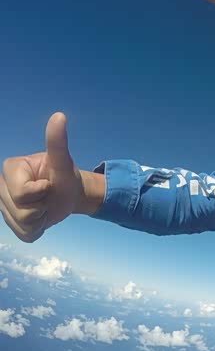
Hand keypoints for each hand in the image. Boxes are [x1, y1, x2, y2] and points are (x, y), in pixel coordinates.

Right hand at [0, 113, 83, 241]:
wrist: (70, 195)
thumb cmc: (65, 176)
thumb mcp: (63, 162)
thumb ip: (58, 142)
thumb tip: (59, 116)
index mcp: (11, 168)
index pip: (21, 193)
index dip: (41, 192)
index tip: (48, 184)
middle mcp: (1, 186)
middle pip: (20, 211)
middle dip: (41, 207)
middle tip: (48, 196)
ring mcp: (4, 205)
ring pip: (22, 224)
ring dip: (40, 219)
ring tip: (45, 206)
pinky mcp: (11, 222)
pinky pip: (24, 234)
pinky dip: (38, 229)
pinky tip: (41, 218)